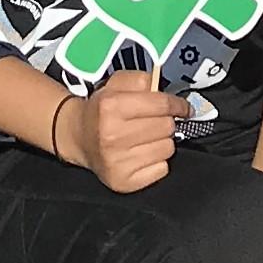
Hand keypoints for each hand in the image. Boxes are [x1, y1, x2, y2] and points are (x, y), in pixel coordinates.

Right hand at [65, 60, 183, 193]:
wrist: (78, 137)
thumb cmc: (102, 110)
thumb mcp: (116, 83)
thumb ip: (142, 79)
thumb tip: (165, 90)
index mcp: (111, 106)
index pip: (162, 104)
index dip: (178, 105)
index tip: (183, 108)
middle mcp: (112, 135)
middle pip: (167, 127)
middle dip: (165, 121)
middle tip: (153, 121)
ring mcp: (117, 162)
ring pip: (167, 148)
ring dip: (162, 141)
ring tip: (145, 138)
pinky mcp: (124, 182)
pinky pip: (162, 169)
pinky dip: (157, 161)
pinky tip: (142, 154)